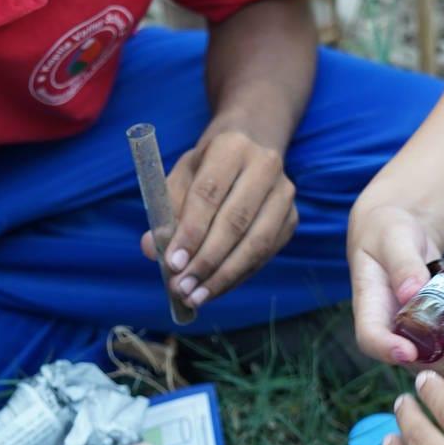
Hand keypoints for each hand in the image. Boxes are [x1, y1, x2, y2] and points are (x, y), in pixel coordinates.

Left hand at [140, 126, 295, 308]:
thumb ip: (165, 212)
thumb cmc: (207, 167)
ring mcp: (284, 194)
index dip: (190, 233)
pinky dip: (237, 277)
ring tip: (196, 297)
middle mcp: (265, 166)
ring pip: (256, 243)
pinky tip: (214, 289)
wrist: (250, 148)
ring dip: (223, 276)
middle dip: (206, 261)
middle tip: (182, 288)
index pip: (209, 194)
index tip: (172, 264)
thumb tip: (152, 249)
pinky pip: (264, 255)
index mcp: (231, 147)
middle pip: (235, 222)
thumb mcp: (181, 178)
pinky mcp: (291, 219)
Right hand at [347, 203, 443, 391]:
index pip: (373, 341)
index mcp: (373, 313)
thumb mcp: (393, 237)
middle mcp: (398, 339)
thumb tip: (413, 291)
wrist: (403, 240)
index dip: (389, 351)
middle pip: (427, 366)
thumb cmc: (390, 234)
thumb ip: (403, 263)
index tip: (408, 351)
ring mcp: (425, 348)